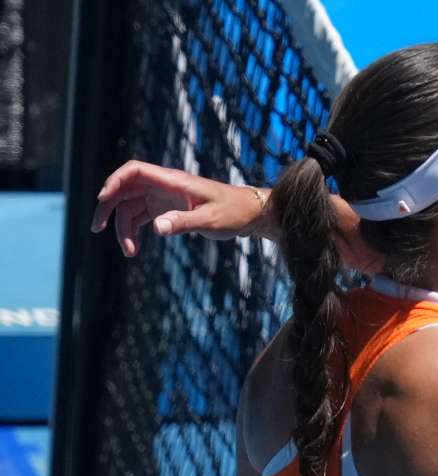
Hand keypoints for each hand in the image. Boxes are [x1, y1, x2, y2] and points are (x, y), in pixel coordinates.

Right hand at [92, 161, 265, 255]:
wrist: (250, 214)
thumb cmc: (234, 213)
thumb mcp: (211, 219)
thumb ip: (184, 222)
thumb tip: (156, 227)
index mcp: (173, 180)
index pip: (135, 170)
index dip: (115, 181)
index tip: (103, 199)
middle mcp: (164, 186)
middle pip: (125, 189)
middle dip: (108, 207)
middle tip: (96, 228)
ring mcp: (164, 198)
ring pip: (131, 207)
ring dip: (123, 228)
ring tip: (129, 252)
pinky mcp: (167, 209)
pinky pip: (142, 217)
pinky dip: (134, 231)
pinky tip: (134, 249)